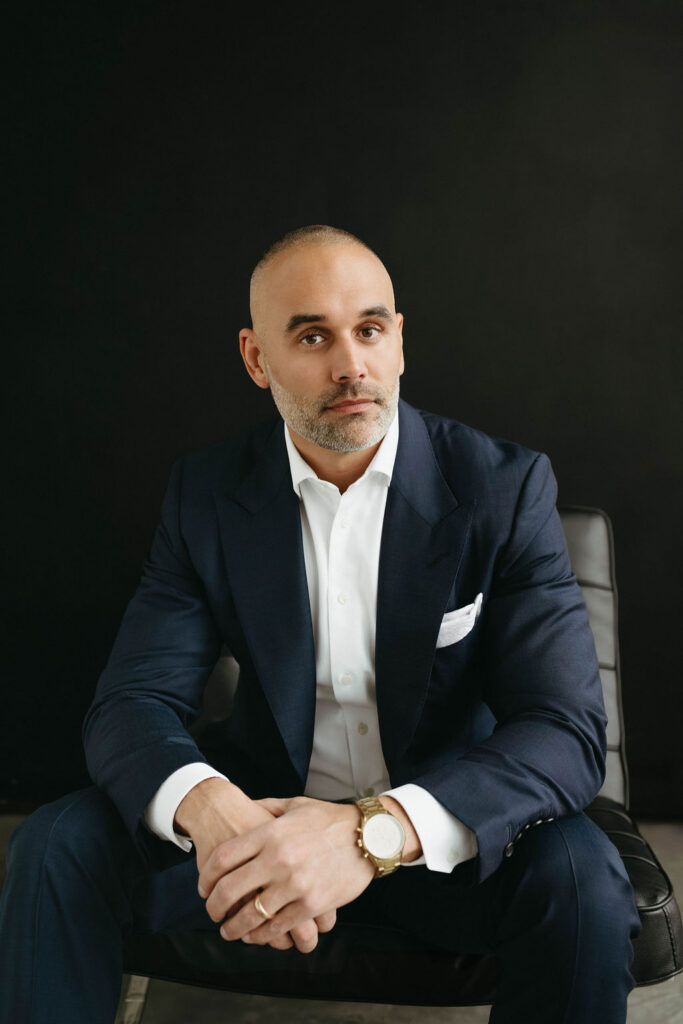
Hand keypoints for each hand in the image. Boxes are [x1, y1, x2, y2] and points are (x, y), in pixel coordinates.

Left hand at [197, 796, 375, 950]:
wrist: (368, 836)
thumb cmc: (330, 820)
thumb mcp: (295, 805)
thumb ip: (266, 807)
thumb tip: (246, 807)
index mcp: (270, 832)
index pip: (223, 858)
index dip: (206, 877)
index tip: (204, 887)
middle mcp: (278, 858)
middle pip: (230, 889)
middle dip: (214, 906)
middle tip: (212, 912)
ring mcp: (295, 884)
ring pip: (251, 915)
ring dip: (234, 928)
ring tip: (229, 930)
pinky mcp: (312, 904)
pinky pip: (278, 927)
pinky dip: (262, 935)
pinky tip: (255, 935)